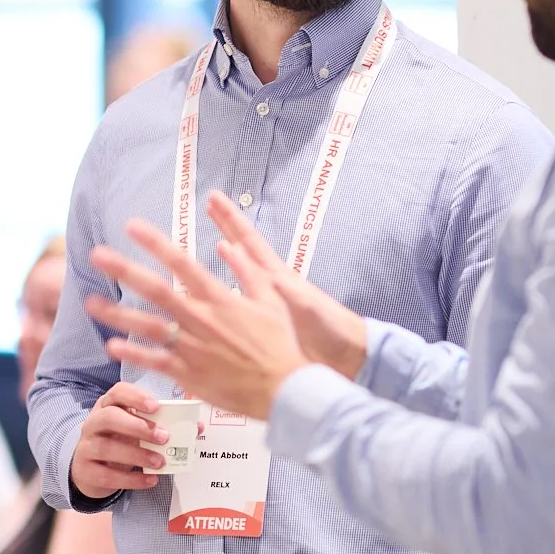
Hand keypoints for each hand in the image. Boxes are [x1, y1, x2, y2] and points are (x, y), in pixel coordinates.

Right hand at [69, 382, 164, 502]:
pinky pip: (107, 474)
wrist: (90, 470)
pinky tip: (150, 480)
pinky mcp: (86, 470)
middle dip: (137, 426)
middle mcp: (93, 423)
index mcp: (108, 406)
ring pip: (107, 447)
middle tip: (163, 437)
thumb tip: (196, 427)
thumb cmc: (119, 443)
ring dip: (137, 455)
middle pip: (109, 417)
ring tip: (159, 462)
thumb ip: (162, 426)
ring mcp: (86, 447)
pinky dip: (131, 479)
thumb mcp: (135, 431)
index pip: (118, 392)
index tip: (156, 406)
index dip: (136, 397)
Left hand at [84, 219, 309, 419]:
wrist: (286, 390)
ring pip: (148, 326)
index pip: (181, 263)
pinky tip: (112, 345)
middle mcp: (201, 319)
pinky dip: (134, 354)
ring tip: (90, 304)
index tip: (132, 227)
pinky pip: (156, 361)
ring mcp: (193, 348)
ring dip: (117, 314)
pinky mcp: (190, 375)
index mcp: (220, 298)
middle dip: (124, 270)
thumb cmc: (281, 344)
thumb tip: (228, 244)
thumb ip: (246, 270)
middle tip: (97, 256)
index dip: (155, 243)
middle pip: (156, 290)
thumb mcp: (270, 300)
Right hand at [206, 192, 367, 378]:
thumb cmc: (330, 329)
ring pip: (241, 268)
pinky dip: (226, 288)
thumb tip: (266, 276)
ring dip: (226, 252)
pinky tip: (213, 288)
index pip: (249, 240)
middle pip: (243, 245)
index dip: (231, 219)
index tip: (215, 199)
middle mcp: (271, 282)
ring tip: (209, 240)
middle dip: (226, 224)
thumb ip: (287, 292)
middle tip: (209, 202)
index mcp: (279, 276)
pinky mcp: (267, 317)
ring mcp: (269, 298)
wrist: (345, 354)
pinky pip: (241, 296)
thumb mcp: (308, 308)